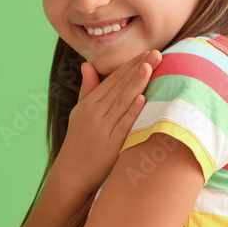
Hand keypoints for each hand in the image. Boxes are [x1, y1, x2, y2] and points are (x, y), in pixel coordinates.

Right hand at [52, 49, 161, 193]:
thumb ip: (87, 89)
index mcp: (89, 103)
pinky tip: (142, 99)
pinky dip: (132, 111)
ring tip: (150, 67)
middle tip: (156, 54)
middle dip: (138, 68)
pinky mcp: (109, 144)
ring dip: (137, 84)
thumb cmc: (79, 142)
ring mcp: (101, 128)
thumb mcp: (79, 112)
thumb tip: (87, 65)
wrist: (71, 173)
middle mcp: (94, 112)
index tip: (146, 52)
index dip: (130, 64)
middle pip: (119, 86)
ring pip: (122, 101)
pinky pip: (123, 124)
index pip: (113, 79)